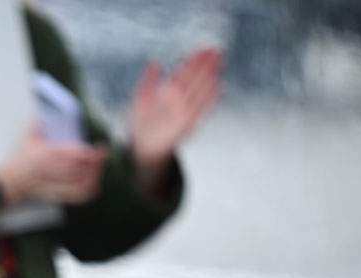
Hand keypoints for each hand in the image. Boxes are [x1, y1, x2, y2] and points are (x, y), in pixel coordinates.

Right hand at [0, 123, 107, 205]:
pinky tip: (92, 184)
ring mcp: (53, 184)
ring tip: (97, 169)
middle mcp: (51, 171)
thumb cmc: (17, 161)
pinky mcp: (55, 194)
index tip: (100, 148)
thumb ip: (37, 123)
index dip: (91, 153)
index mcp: (46, 155)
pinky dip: (87, 192)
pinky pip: (75, 197)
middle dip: (96, 164)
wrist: (8, 182)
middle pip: (81, 170)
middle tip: (102, 156)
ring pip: (80, 184)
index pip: (74, 155)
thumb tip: (45, 112)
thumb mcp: (25, 138)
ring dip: (93, 177)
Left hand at [128, 47, 221, 190]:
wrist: (142, 149)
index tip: (202, 46)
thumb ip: (147, 81)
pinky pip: (200, 109)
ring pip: (198, 89)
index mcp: (166, 91)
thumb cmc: (140, 125)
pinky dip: (209, 98)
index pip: (182, 71)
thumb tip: (154, 60)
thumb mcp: (140, 100)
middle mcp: (177, 99)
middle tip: (216, 48)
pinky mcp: (187, 124)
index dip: (191, 59)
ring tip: (219, 60)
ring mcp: (183, 110)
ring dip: (209, 75)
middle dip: (204, 63)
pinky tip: (218, 86)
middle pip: (193, 77)